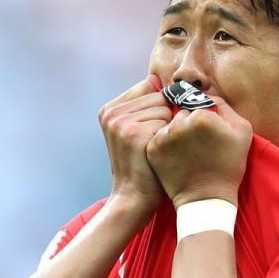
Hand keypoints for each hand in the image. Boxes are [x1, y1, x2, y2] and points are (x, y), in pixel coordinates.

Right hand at [99, 75, 172, 216]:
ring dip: (168, 128)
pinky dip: (169, 137)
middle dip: (165, 117)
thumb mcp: (134, 130)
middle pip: (158, 96)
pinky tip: (158, 152)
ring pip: (164, 108)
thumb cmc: (142, 163)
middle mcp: (111, 113)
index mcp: (109, 109)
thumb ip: (143, 104)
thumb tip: (157, 79)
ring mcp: (121, 123)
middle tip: (153, 141)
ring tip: (155, 147)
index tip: (151, 129)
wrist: (134, 197)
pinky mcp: (134, 134)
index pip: (149, 86)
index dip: (159, 107)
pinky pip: (167, 121)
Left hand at [146, 97, 251, 208]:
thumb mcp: (241, 130)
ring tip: (187, 153)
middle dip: (187, 124)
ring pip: (168, 126)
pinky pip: (158, 138)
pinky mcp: (152, 150)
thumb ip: (224, 105)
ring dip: (175, 134)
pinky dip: (165, 146)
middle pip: (180, 114)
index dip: (203, 118)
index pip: (197, 104)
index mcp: (201, 115)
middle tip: (197, 145)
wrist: (207, 197)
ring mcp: (163, 137)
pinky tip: (177, 158)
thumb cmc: (229, 165)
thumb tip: (206, 95)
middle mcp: (178, 123)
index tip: (208, 135)